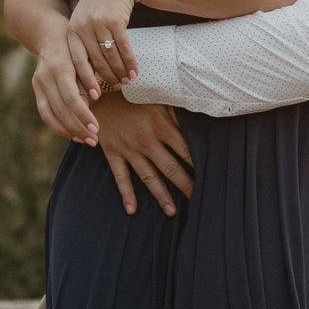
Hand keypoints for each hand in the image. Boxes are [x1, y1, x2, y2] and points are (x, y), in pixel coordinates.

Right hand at [30, 25, 102, 144]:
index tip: (97, 128)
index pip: (71, 98)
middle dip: (78, 128)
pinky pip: (45, 113)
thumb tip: (93, 103)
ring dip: (68, 131)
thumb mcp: (85, 59)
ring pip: (50, 115)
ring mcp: (38, 83)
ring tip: (85, 140)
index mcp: (60, 67)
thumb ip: (87, 80)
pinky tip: (72, 134)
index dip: (84, 115)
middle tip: (95, 140)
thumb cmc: (75, 47)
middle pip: (61, 110)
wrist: (50, 35)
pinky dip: (58, 126)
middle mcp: (45, 76)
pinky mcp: (36, 89)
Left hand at [68, 0, 139, 90]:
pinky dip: (130, 62)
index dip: (86, 81)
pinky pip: (123, 47)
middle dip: (107, 78)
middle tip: (117, 89)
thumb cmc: (99, 8)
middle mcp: (82, 26)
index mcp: (71, 30)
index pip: (77, 62)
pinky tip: (134, 72)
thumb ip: (82, 45)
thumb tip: (85, 77)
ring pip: (110, 56)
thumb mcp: (84, 23)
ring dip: (120, 72)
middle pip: (96, 61)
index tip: (94, 97)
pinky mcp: (115, 19)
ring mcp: (98, 22)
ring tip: (127, 82)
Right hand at [94, 93, 192, 216]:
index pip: (184, 149)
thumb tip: (199, 120)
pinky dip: (126, 194)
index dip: (198, 163)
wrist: (99, 96)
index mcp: (160, 124)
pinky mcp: (113, 153)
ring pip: (148, 177)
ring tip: (172, 212)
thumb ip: (176, 111)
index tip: (209, 175)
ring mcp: (128, 148)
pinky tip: (132, 210)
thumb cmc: (133, 96)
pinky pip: (120, 177)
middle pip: (169, 167)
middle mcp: (145, 140)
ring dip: (161, 195)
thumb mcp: (157, 98)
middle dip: (185, 184)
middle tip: (199, 199)